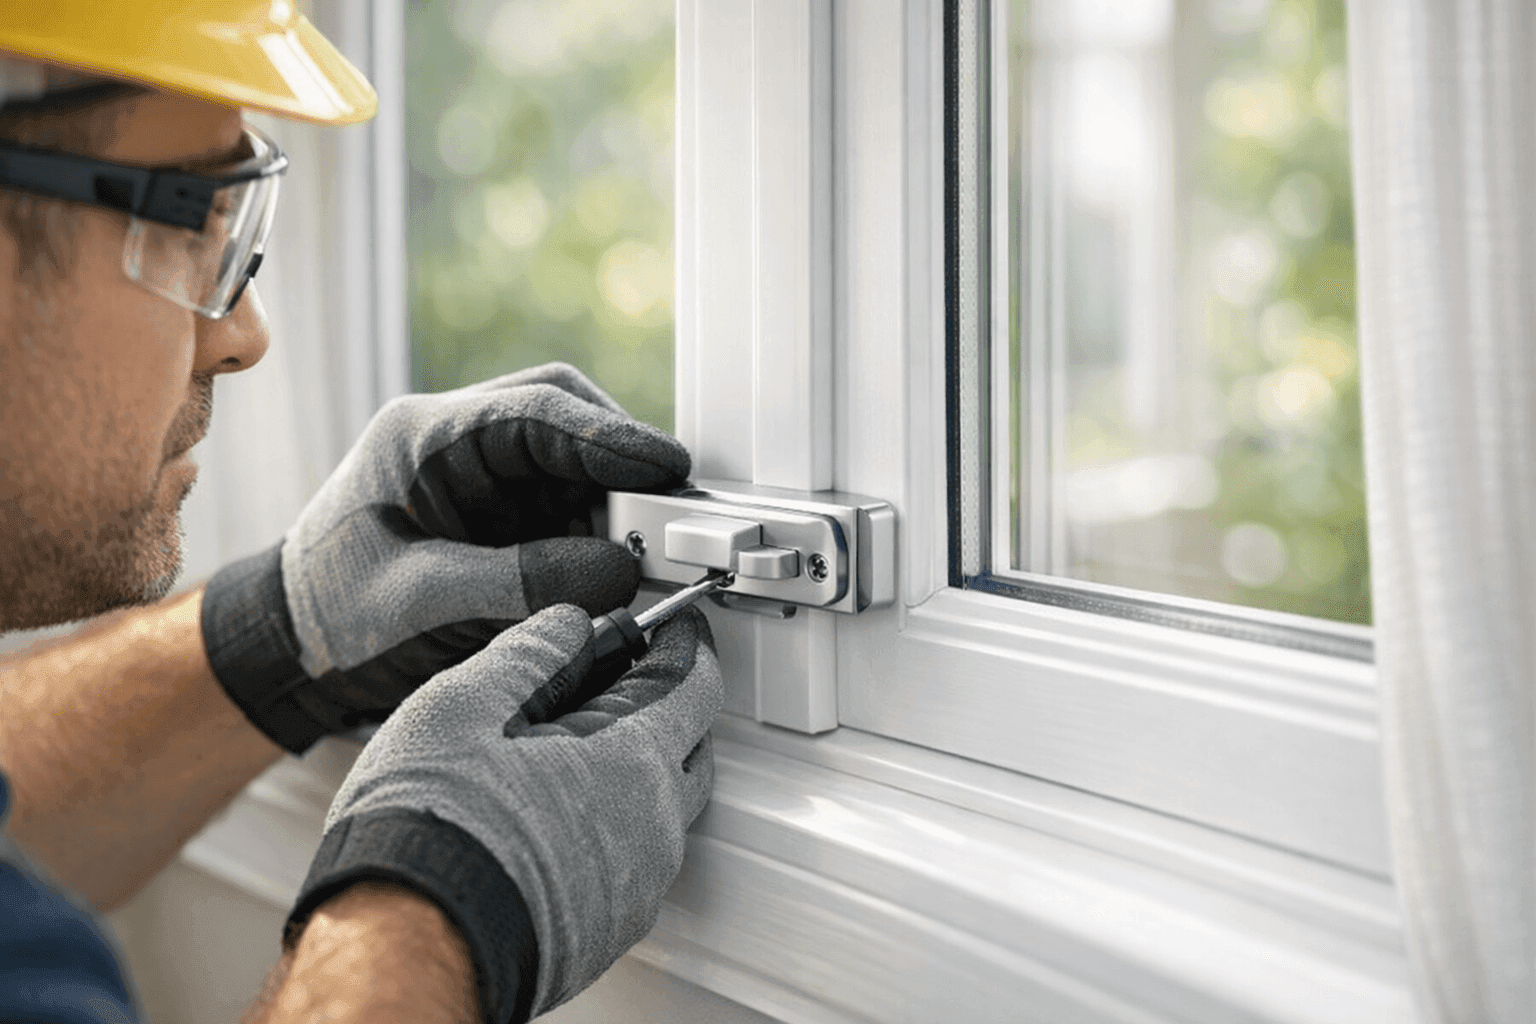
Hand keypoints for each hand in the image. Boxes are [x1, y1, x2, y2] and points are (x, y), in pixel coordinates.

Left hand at [200, 363, 689, 753]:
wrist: (292, 644)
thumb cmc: (332, 613)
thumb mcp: (422, 599)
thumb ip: (519, 580)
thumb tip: (619, 571)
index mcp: (422, 436)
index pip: (534, 414)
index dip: (609, 438)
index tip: (665, 467)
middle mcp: (456, 437)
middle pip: (562, 414)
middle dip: (620, 458)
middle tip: (670, 511)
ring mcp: (478, 469)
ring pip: (571, 457)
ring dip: (611, 501)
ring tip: (641, 552)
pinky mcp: (495, 505)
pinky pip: (562, 498)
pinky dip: (593, 528)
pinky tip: (608, 565)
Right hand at [285, 605, 721, 1023]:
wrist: (407, 945)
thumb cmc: (429, 833)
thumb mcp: (462, 705)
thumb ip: (529, 653)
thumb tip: (565, 626)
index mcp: (632, 764)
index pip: (696, 685)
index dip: (684, 644)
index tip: (671, 628)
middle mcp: (652, 831)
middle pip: (691, 749)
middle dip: (667, 707)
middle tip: (618, 682)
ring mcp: (635, 889)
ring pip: (662, 812)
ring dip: (637, 772)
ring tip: (573, 751)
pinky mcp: (607, 930)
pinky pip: (633, 865)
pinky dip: (613, 829)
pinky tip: (556, 817)